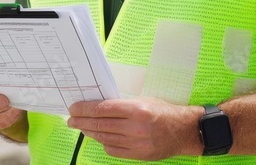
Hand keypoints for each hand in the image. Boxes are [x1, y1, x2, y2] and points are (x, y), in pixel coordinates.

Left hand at [67, 98, 202, 160]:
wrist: (184, 131)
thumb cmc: (163, 111)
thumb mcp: (143, 100)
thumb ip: (121, 105)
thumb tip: (96, 107)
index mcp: (137, 109)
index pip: (102, 109)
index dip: (85, 109)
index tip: (73, 108)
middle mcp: (136, 127)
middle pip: (100, 124)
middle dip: (82, 121)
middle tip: (71, 119)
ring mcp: (137, 143)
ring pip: (105, 137)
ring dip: (89, 132)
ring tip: (81, 128)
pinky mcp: (139, 155)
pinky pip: (113, 150)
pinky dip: (103, 143)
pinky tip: (99, 137)